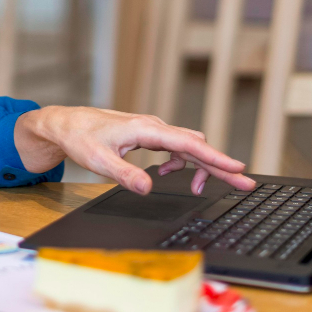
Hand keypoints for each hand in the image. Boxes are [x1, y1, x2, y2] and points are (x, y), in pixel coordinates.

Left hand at [14, 106, 255, 195]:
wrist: (66, 123)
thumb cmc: (80, 137)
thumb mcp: (98, 161)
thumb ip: (124, 174)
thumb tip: (148, 188)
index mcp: (147, 129)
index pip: (189, 144)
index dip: (215, 157)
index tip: (238, 167)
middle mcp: (154, 126)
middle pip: (196, 146)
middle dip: (220, 165)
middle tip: (245, 183)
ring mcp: (152, 130)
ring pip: (187, 147)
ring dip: (199, 166)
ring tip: (198, 188)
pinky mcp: (148, 135)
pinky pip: (175, 148)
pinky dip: (180, 162)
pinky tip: (170, 174)